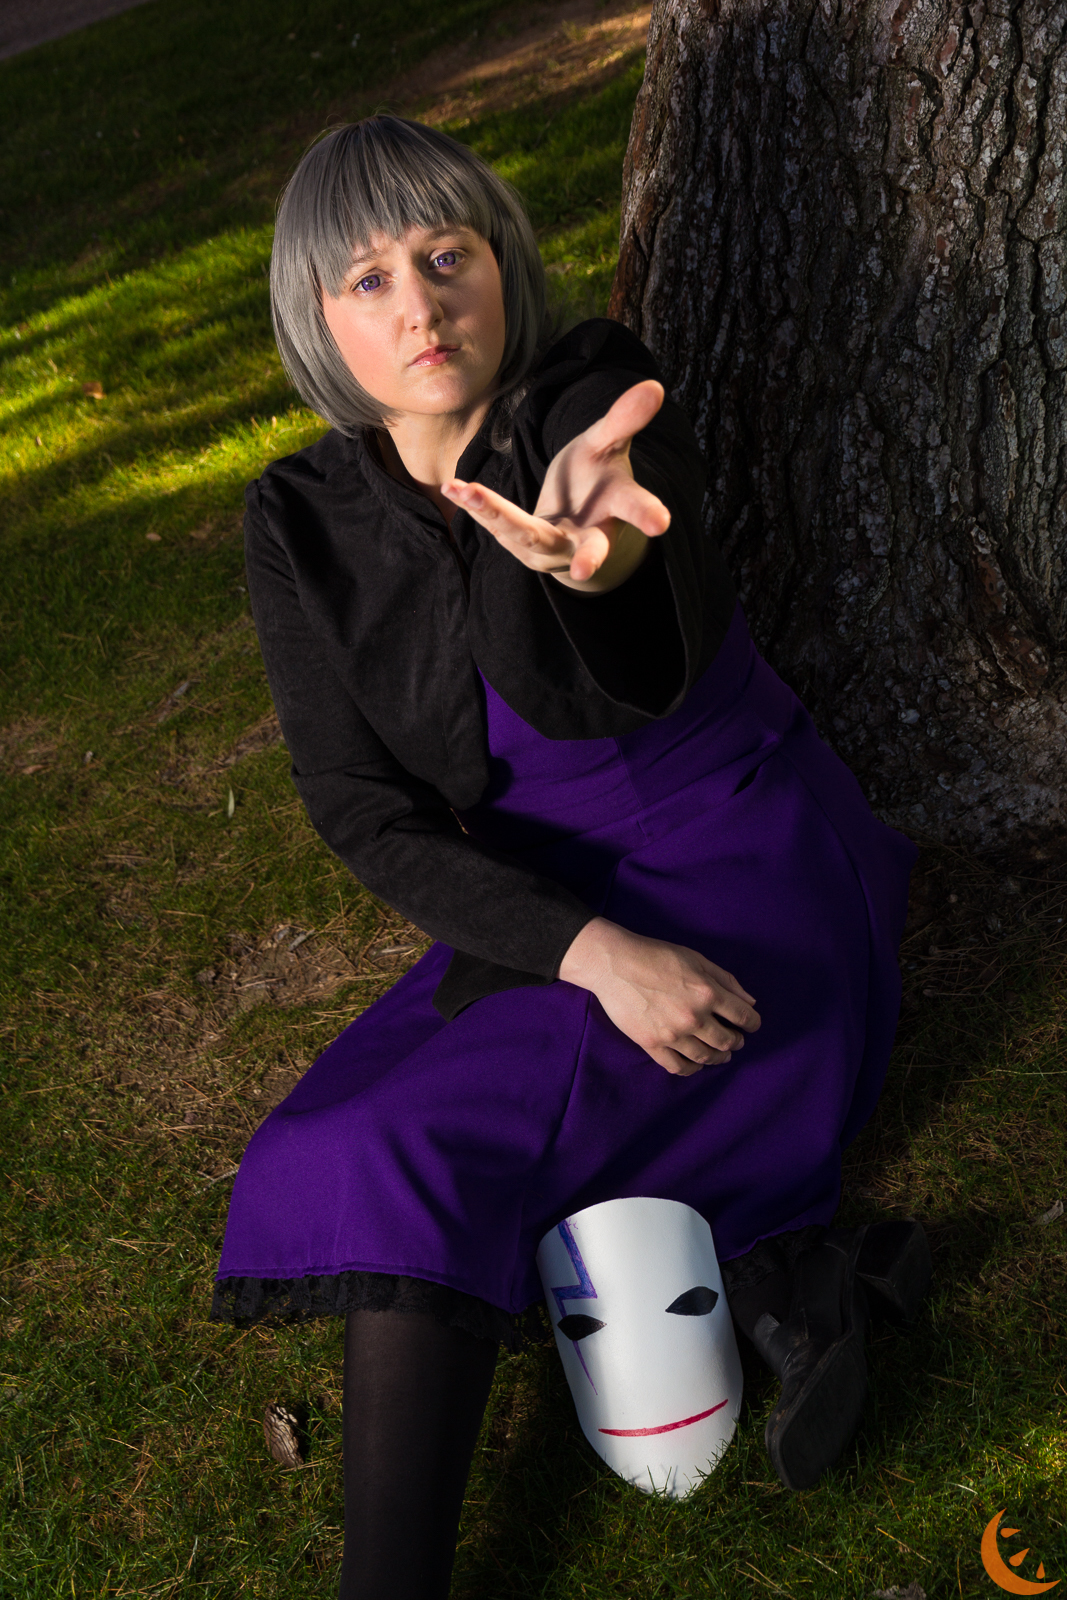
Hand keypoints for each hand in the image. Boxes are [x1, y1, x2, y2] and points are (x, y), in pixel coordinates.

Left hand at [440, 379, 670, 590]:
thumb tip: (654, 386)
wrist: (573, 523)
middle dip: (587, 558)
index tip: (660, 524)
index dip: (645, 515)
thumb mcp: (606, 448)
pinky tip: (455, 486)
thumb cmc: (594, 481)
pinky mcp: (523, 549)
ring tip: (467, 491)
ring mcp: (554, 551)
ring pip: (529, 537)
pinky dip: (477, 506)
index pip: (632, 510)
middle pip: (588, 549)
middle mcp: (587, 539)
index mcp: (614, 512)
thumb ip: (624, 422)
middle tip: (586, 570)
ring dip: (497, 514)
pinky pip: (498, 527)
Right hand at [558, 917, 760, 1076]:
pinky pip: (677, 1067)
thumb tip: (750, 1002)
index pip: (744, 1016)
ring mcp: (672, 1034)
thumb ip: (726, 980)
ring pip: (705, 1057)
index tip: (751, 1026)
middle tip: (735, 1040)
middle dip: (736, 1042)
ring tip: (720, 1055)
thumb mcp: (697, 959)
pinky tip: (695, 1065)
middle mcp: (694, 1017)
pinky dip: (691, 1069)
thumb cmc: (656, 955)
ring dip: (718, 1058)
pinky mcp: (652, 1044)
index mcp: (708, 992)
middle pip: (727, 1041)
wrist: (615, 964)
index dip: (752, 1023)